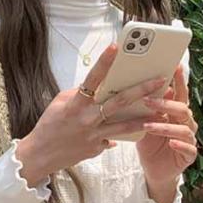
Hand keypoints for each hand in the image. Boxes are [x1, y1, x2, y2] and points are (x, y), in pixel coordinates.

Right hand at [15, 43, 167, 186]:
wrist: (40, 156)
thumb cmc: (49, 126)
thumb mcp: (60, 104)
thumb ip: (80, 94)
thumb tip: (99, 88)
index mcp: (76, 104)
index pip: (92, 79)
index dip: (104, 62)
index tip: (116, 47)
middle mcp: (87, 119)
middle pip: (118, 102)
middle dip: (141, 90)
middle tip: (159, 80)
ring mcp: (93, 136)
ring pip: (124, 126)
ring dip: (144, 117)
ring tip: (162, 110)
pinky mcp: (96, 149)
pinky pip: (113, 139)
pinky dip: (122, 134)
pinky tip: (138, 129)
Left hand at [136, 63, 198, 187]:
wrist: (154, 170)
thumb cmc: (150, 145)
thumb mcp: (145, 125)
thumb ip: (146, 110)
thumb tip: (135, 89)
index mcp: (177, 114)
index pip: (180, 94)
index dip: (179, 81)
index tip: (175, 67)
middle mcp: (186, 123)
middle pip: (182, 109)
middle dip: (166, 104)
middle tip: (148, 101)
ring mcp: (189, 139)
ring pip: (183, 129)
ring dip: (166, 126)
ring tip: (149, 126)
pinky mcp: (189, 155)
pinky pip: (189, 148)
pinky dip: (180, 145)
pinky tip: (171, 143)